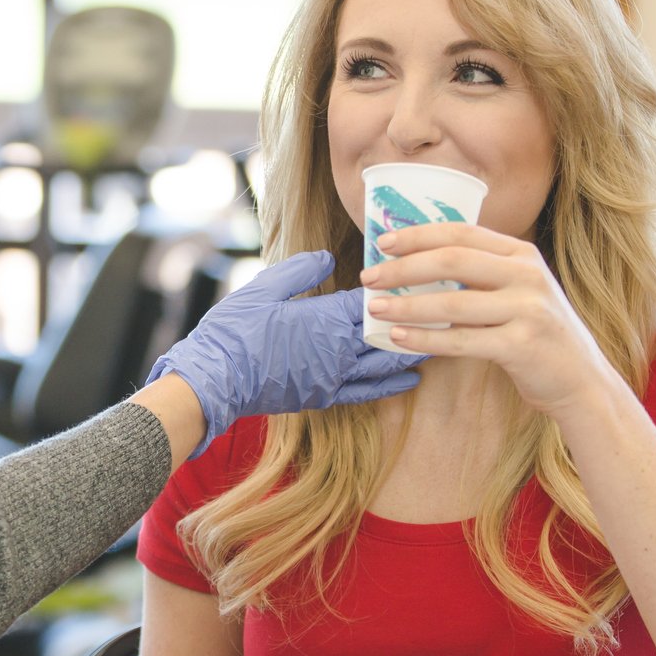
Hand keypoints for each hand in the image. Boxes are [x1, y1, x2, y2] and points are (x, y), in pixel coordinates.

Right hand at [149, 250, 424, 456]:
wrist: (214, 380)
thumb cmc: (233, 331)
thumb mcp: (264, 288)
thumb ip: (301, 271)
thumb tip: (329, 258)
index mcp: (324, 319)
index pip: (371, 303)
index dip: (394, 290)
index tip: (414, 278)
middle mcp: (337, 351)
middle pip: (388, 333)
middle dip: (413, 319)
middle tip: (442, 306)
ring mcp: (333, 377)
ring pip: (384, 363)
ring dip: (410, 349)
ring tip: (437, 338)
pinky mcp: (325, 397)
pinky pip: (367, 391)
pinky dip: (391, 385)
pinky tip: (410, 379)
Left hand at [360, 222, 619, 417]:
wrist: (581, 380)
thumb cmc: (536, 333)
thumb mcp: (519, 290)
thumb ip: (482, 274)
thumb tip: (415, 265)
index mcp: (522, 254)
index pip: (462, 233)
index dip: (418, 235)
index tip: (382, 243)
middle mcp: (528, 275)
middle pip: (453, 260)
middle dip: (404, 268)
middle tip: (370, 278)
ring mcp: (528, 309)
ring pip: (453, 302)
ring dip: (407, 305)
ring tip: (376, 308)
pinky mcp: (522, 345)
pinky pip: (462, 340)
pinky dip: (426, 338)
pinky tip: (399, 338)